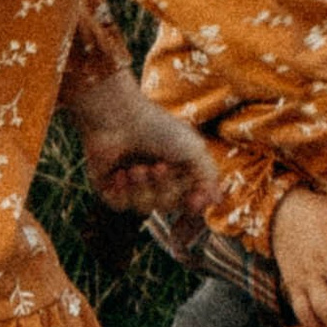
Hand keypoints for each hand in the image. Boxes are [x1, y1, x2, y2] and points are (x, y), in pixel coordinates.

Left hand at [66, 67, 221, 219]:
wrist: (118, 118)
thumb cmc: (158, 128)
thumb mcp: (194, 149)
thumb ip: (208, 176)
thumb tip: (216, 199)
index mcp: (178, 170)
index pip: (190, 200)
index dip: (192, 205)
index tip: (193, 202)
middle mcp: (156, 180)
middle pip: (168, 206)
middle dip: (164, 188)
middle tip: (158, 166)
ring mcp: (133, 186)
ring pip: (144, 208)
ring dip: (142, 188)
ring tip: (135, 168)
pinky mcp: (110, 189)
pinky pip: (121, 205)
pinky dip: (123, 191)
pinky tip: (120, 173)